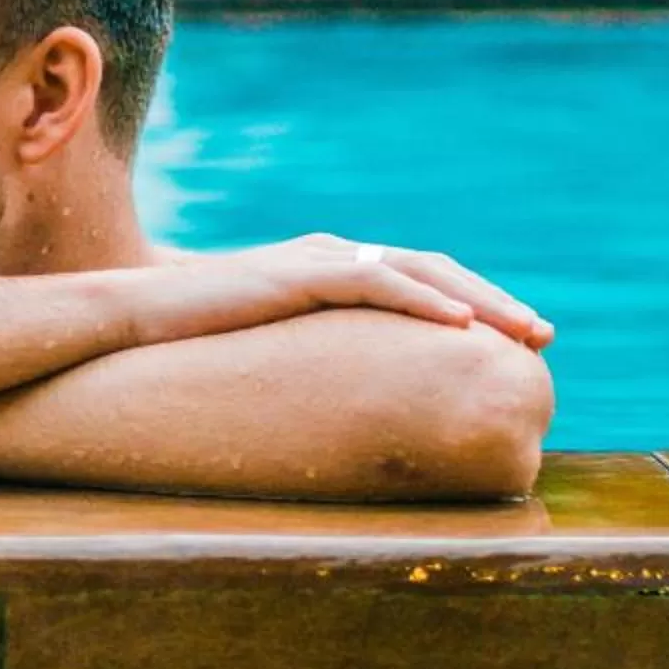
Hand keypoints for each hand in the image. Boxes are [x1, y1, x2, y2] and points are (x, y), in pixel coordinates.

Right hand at [112, 235, 552, 350]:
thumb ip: (304, 365)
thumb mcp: (262, 355)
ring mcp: (314, 259)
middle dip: (496, 301)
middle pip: (435, 270)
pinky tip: (464, 328)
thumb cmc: (182, 344)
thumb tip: (331, 413)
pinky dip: (426, 301)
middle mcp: (328, 255)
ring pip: (421, 271)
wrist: (124, 318)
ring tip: (526, 333)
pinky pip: (377, 282)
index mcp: (324, 270)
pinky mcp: (297, 273)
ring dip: (482, 300)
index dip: (471, 306)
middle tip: (543, 338)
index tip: (515, 342)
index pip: (416, 280)